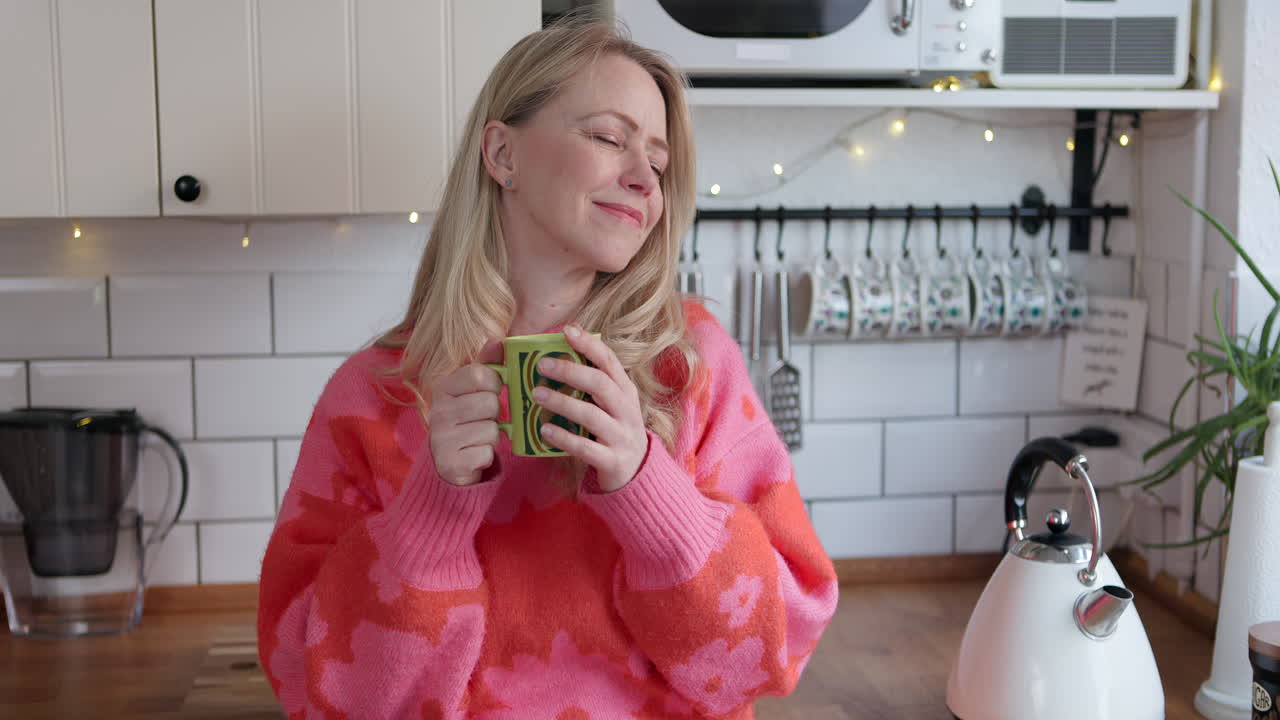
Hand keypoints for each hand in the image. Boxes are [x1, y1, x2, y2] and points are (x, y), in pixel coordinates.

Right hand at [427, 362, 501, 485]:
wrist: (450, 462)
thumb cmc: (467, 420)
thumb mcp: (474, 390)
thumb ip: (487, 364)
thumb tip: (498, 340)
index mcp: (443, 388)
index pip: (478, 374)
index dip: (493, 383)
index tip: (491, 391)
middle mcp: (438, 412)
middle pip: (489, 403)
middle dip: (495, 413)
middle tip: (482, 419)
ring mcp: (442, 439)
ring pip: (491, 430)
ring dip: (492, 436)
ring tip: (478, 436)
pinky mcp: (451, 463)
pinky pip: (487, 453)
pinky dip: (486, 455)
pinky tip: (474, 453)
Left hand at [532, 325, 646, 491]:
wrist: (636, 471)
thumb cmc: (614, 429)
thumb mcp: (612, 404)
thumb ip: (592, 384)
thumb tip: (556, 356)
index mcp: (625, 391)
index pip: (609, 361)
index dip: (589, 344)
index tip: (567, 330)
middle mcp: (626, 410)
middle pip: (600, 384)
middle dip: (571, 371)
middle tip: (542, 365)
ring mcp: (621, 436)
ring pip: (591, 415)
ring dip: (562, 403)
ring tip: (536, 394)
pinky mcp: (612, 460)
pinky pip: (585, 447)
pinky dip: (563, 438)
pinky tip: (544, 430)